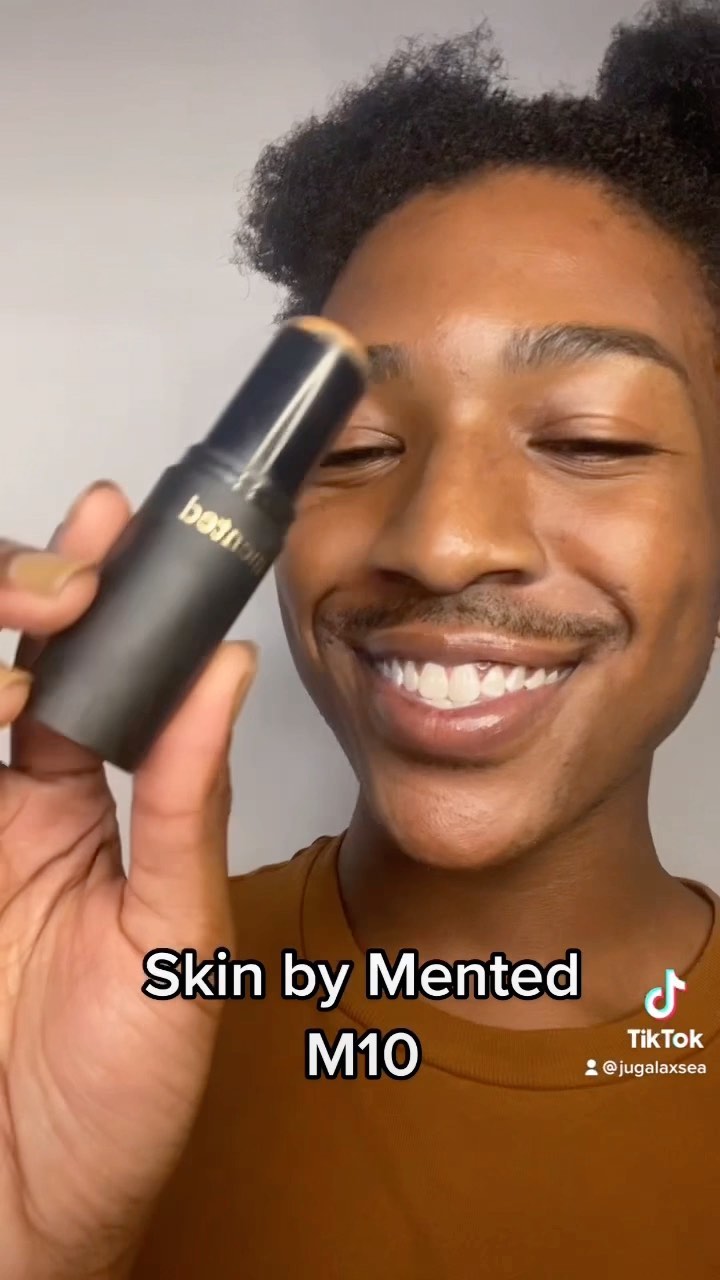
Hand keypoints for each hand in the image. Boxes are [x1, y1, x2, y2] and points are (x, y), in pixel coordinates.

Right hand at [0, 482, 256, 1278]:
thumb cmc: (120, 1089)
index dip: (100, 593)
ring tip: (35, 625)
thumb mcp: (178, 938)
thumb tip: (225, 678)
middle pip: (11, 666)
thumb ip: (191, 803)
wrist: (39, 1202)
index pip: (92, 672)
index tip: (117, 522)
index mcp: (88, 810)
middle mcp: (16, 806)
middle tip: (68, 571)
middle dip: (31, 595)